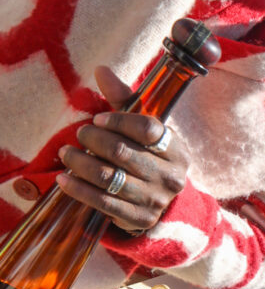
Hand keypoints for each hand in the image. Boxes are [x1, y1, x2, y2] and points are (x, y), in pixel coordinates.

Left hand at [55, 66, 189, 232]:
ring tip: (65, 154)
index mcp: (176, 150)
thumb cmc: (147, 156)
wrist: (161, 201)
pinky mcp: (139, 218)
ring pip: (109, 177)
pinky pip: (102, 202)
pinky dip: (79, 189)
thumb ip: (124, 100)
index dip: (119, 121)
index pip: (148, 129)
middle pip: (123, 152)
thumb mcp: (143, 130)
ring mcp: (155, 200)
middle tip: (79, 134)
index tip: (97, 120)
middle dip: (94, 141)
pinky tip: (64, 179)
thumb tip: (101, 69)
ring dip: (80, 163)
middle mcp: (170, 176)